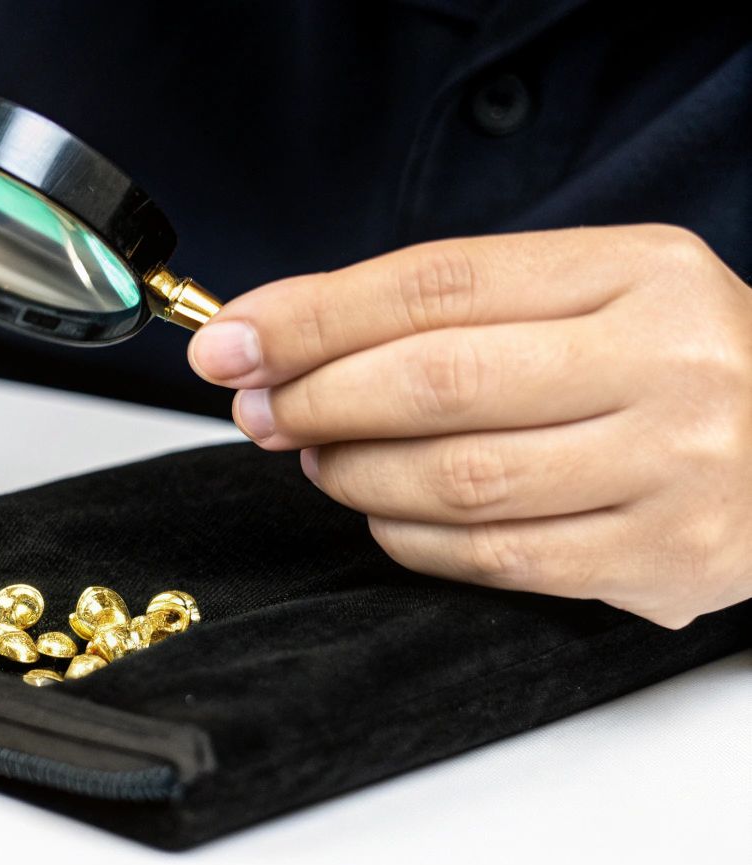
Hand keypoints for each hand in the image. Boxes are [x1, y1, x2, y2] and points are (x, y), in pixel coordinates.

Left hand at [187, 224, 751, 627]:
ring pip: (458, 479)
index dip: (312, 316)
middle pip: (438, 380)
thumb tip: (277, 337)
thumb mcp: (586, 294)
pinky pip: (494, 557)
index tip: (229, 341)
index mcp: (638, 270)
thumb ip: (450, 308)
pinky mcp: (664, 558)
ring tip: (321, 457)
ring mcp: (671, 466)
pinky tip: (383, 513)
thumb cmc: (669, 362)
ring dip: (355, 471)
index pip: (437, 285)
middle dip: (317, 397)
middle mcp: (665, 362)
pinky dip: (410, 536)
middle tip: (260, 408)